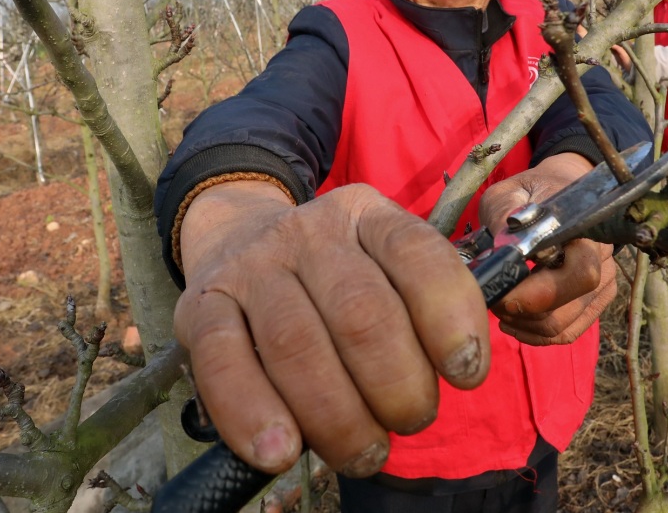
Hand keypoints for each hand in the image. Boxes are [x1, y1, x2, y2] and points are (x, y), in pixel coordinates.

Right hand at [173, 180, 490, 475]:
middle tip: (411, 420)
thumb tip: (466, 363)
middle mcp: (309, 232)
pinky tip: (282, 452)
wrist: (236, 235)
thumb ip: (425, 301)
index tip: (468, 373)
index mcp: (368, 215)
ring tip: (365, 452)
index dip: (451, 317)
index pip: (418, 255)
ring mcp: (251, 267)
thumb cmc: (336, 273)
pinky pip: (222, 364)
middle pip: (361, 313)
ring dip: (338, 417)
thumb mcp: (384, 262)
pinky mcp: (199, 308)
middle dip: (398, 386)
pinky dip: (252, 415)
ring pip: (297, 345)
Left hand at [478, 153, 617, 344]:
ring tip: (499, 306)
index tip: (501, 291)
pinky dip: (536, 334)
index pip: (581, 273)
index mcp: (585, 231)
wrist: (562, 190)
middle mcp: (603, 261)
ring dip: (524, 324)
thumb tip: (501, 246)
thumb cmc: (533, 192)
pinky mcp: (595, 302)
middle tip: (492, 298)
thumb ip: (504, 213)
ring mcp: (603, 285)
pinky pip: (567, 332)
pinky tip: (513, 320)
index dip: (539, 293)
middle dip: (522, 312)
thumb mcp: (510, 192)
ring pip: (563, 326)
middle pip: (568, 309)